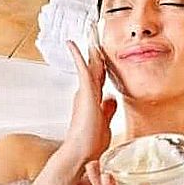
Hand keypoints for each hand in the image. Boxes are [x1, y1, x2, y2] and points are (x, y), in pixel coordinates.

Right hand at [65, 40, 117, 161]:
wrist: (81, 153)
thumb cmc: (91, 142)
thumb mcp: (105, 122)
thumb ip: (108, 110)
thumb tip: (111, 99)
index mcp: (93, 99)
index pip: (99, 76)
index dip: (101, 63)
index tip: (102, 52)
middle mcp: (87, 92)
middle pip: (94, 66)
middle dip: (95, 50)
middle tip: (94, 33)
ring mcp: (85, 92)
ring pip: (89, 64)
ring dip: (89, 48)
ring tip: (89, 31)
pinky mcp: (84, 93)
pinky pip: (82, 69)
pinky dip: (78, 56)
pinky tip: (72, 44)